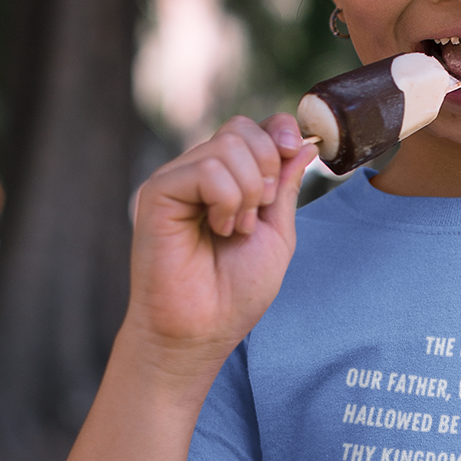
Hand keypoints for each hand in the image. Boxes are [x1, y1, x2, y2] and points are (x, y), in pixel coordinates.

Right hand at [126, 114, 316, 371]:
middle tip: (256, 217)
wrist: (200, 331)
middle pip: (241, 129)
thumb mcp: (277, 235)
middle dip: (268, 169)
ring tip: (233, 231)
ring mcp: (175, 180)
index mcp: (224, 181)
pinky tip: (217, 229)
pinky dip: (226, 199)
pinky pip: (207, 169)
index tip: (296, 151)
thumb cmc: (234, 294)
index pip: (251, 128)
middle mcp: (196, 175)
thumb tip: (302, 143)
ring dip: (248, 193)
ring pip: (228, 146)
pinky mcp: (158, 192)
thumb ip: (285, 187)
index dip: (279, 132)